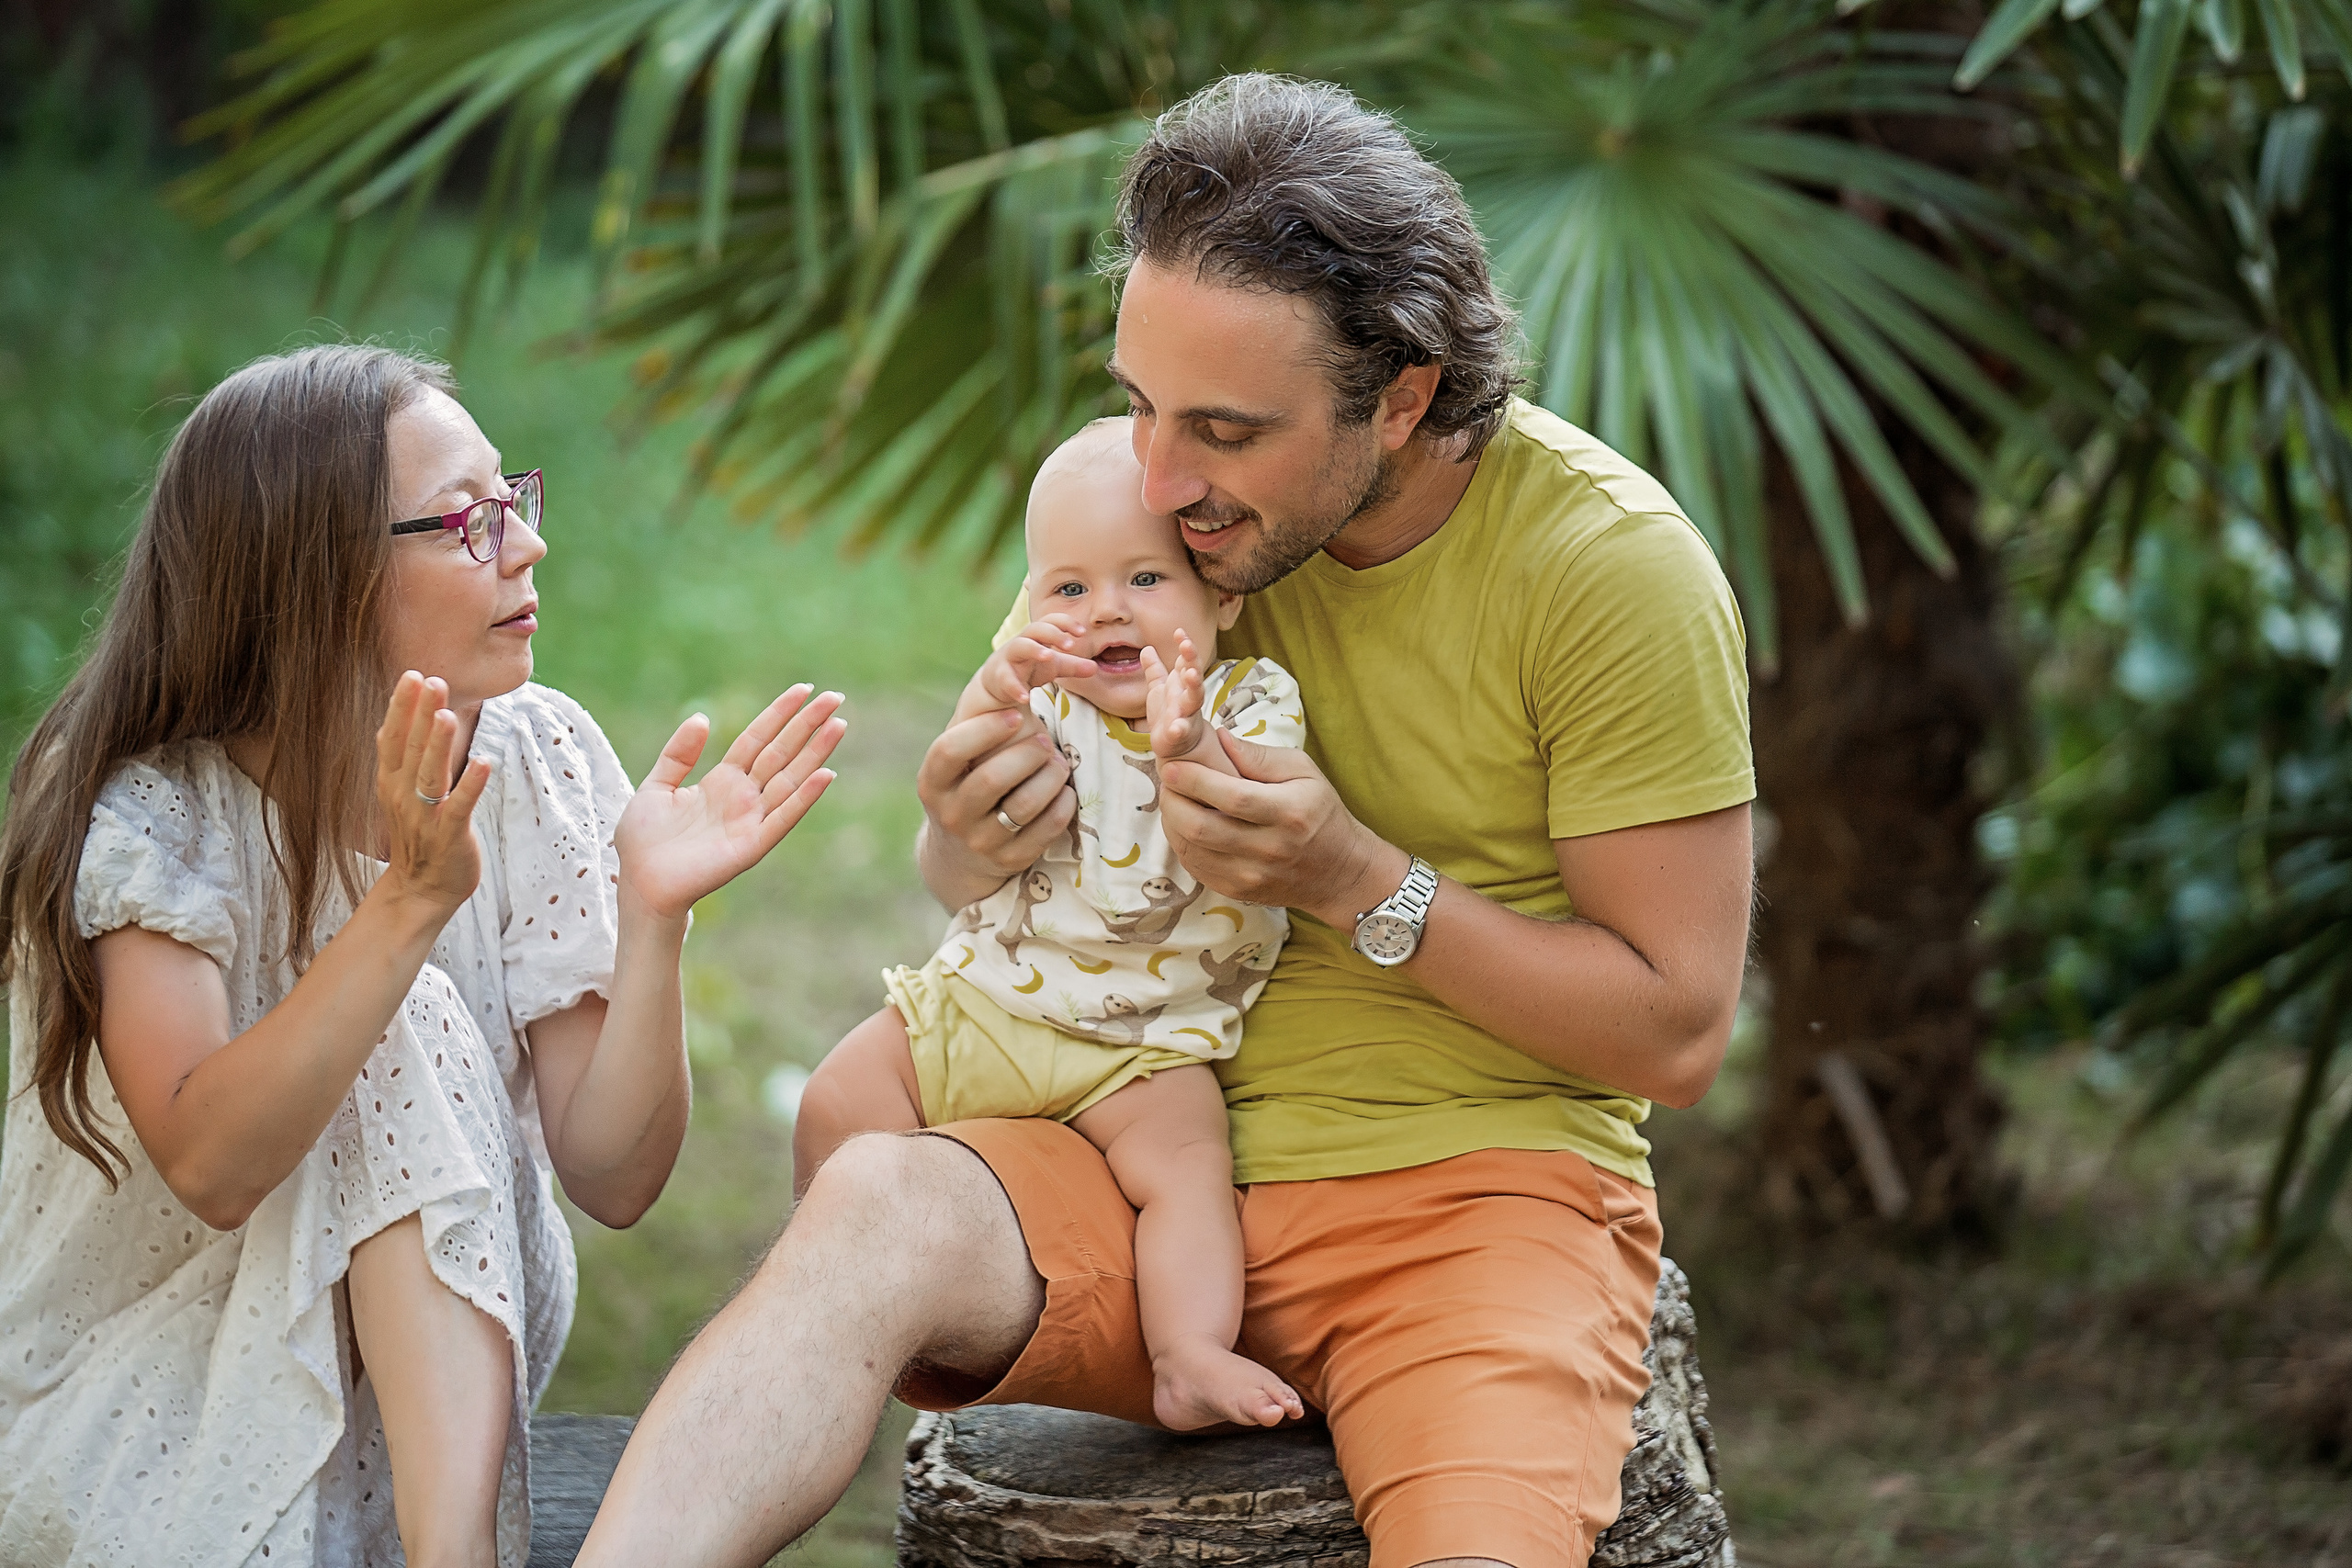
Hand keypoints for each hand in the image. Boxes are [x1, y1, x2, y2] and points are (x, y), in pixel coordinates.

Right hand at [374, 671, 492, 914]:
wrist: (421, 891)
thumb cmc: (418, 836)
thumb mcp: (402, 794)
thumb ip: (403, 758)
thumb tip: (400, 717)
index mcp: (391, 784)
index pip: (392, 739)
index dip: (401, 707)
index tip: (412, 674)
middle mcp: (402, 797)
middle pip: (410, 750)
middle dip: (420, 714)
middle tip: (431, 680)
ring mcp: (424, 817)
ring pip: (430, 776)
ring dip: (438, 745)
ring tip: (447, 715)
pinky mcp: (448, 835)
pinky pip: (459, 807)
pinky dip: (471, 785)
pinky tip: (484, 763)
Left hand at [615, 685, 846, 919]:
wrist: (640, 884)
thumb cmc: (643, 842)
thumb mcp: (656, 786)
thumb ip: (679, 753)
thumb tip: (701, 717)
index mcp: (722, 780)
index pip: (758, 739)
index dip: (779, 714)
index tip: (804, 689)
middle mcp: (743, 797)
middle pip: (781, 753)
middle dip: (808, 725)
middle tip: (835, 697)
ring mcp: (751, 820)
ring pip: (790, 779)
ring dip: (816, 752)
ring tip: (838, 725)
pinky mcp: (752, 845)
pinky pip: (783, 817)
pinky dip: (805, 797)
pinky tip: (825, 774)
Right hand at [915, 707, 1074, 901]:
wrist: (960, 856)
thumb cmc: (966, 785)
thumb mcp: (958, 762)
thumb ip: (977, 726)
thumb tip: (1019, 668)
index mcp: (932, 781)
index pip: (950, 751)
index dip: (985, 730)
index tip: (1016, 713)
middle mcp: (950, 814)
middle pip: (992, 779)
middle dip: (1028, 753)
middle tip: (1047, 741)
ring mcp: (979, 841)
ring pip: (1023, 806)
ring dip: (1051, 778)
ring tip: (1060, 763)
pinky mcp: (1009, 861)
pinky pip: (1045, 829)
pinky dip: (1062, 804)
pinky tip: (1065, 791)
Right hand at [973, 614, 1096, 710]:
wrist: (999, 684)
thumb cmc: (1029, 668)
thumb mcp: (1054, 667)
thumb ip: (1073, 666)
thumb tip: (1095, 667)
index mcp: (1037, 638)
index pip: (1050, 621)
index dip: (1065, 623)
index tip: (1082, 631)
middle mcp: (1022, 643)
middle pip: (1035, 629)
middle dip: (1052, 633)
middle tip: (1070, 644)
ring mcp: (1008, 658)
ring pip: (1018, 647)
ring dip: (1034, 649)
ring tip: (1049, 656)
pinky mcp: (998, 676)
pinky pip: (1006, 679)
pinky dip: (1015, 687)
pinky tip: (1025, 698)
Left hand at [1141, 630, 1208, 762]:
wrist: (1176, 745)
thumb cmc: (1169, 714)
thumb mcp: (1159, 689)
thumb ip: (1154, 670)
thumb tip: (1147, 649)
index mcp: (1181, 684)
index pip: (1186, 660)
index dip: (1185, 646)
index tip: (1179, 632)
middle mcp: (1186, 696)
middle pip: (1193, 674)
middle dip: (1192, 659)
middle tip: (1187, 645)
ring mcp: (1185, 715)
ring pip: (1194, 698)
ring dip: (1193, 686)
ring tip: (1191, 675)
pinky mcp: (1179, 735)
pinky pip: (1181, 730)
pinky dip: (1180, 729)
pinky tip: (1176, 727)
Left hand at [1160, 734, 1407, 925]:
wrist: (1338, 873)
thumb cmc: (1321, 814)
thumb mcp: (1304, 772)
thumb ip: (1260, 756)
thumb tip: (1218, 737)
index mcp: (1288, 813)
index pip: (1232, 797)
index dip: (1195, 780)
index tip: (1173, 765)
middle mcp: (1268, 849)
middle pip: (1202, 827)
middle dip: (1173, 800)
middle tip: (1167, 780)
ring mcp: (1250, 875)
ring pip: (1192, 849)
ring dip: (1172, 820)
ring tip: (1173, 798)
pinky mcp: (1237, 891)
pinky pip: (1195, 867)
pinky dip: (1181, 843)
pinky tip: (1184, 823)